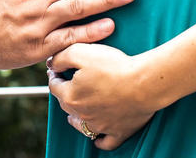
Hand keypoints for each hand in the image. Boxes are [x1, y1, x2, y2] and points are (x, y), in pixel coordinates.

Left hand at [48, 43, 163, 149]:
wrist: (144, 83)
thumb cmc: (114, 66)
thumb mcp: (81, 52)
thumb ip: (61, 57)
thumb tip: (50, 64)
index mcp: (71, 96)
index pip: (54, 86)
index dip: (54, 75)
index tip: (57, 68)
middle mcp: (82, 115)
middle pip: (66, 104)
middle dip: (64, 93)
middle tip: (68, 83)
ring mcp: (100, 126)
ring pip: (81, 126)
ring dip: (76, 118)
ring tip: (76, 110)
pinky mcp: (118, 132)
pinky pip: (105, 142)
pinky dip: (99, 140)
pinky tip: (98, 135)